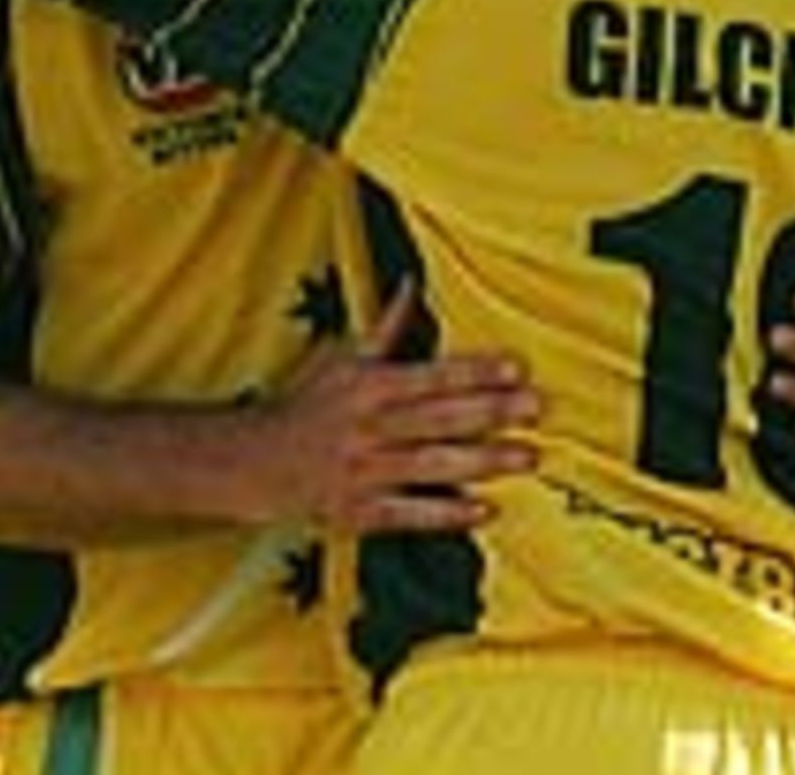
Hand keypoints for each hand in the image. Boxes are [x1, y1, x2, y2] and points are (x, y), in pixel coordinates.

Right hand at [230, 281, 541, 532]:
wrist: (257, 462)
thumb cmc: (309, 404)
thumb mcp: (344, 358)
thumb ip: (386, 326)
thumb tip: (411, 282)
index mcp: (369, 387)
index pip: (432, 377)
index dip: (475, 372)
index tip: (517, 367)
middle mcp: (370, 428)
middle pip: (440, 419)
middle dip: (492, 414)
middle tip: (537, 409)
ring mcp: (366, 472)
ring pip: (433, 466)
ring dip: (483, 462)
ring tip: (528, 457)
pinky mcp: (361, 512)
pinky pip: (409, 514)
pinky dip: (446, 514)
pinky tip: (485, 509)